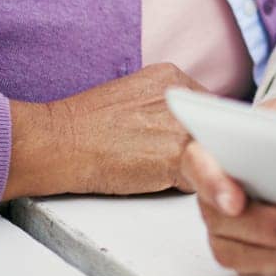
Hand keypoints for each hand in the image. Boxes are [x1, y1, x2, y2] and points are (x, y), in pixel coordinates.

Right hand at [4, 62, 207, 199]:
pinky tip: (219, 198)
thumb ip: (168, 112)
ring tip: (169, 176)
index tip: (191, 147)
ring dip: (202, 170)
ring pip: (214, 153)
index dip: (202, 133)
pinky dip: (216, 187)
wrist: (56, 142)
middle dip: (205, 150)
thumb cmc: (86, 130)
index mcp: (172, 77)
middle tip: (174, 164)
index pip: (208, 110)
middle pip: (216, 130)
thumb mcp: (135, 102)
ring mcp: (181, 123)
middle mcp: (182, 95)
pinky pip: (210, 173)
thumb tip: (197, 134)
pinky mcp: (176, 153)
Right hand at [180, 95, 275, 275]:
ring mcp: (224, 227)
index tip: (235, 202)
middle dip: (266, 228)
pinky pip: (257, 271)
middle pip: (222, 219)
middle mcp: (212, 192)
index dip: (213, 184)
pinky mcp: (244, 252)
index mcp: (217, 148)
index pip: (199, 164)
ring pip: (237, 253)